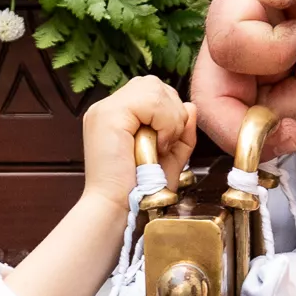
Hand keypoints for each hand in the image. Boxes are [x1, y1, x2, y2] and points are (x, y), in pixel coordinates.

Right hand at [80, 75, 195, 207]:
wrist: (119, 212)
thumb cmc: (141, 193)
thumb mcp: (170, 157)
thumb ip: (182, 131)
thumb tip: (191, 107)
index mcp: (117, 116)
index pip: (151, 92)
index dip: (170, 113)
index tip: (167, 144)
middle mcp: (107, 108)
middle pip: (152, 84)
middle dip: (172, 111)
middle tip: (166, 145)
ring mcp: (104, 110)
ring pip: (152, 88)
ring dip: (170, 118)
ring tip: (161, 146)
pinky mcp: (108, 116)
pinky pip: (149, 101)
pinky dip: (164, 123)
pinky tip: (158, 146)